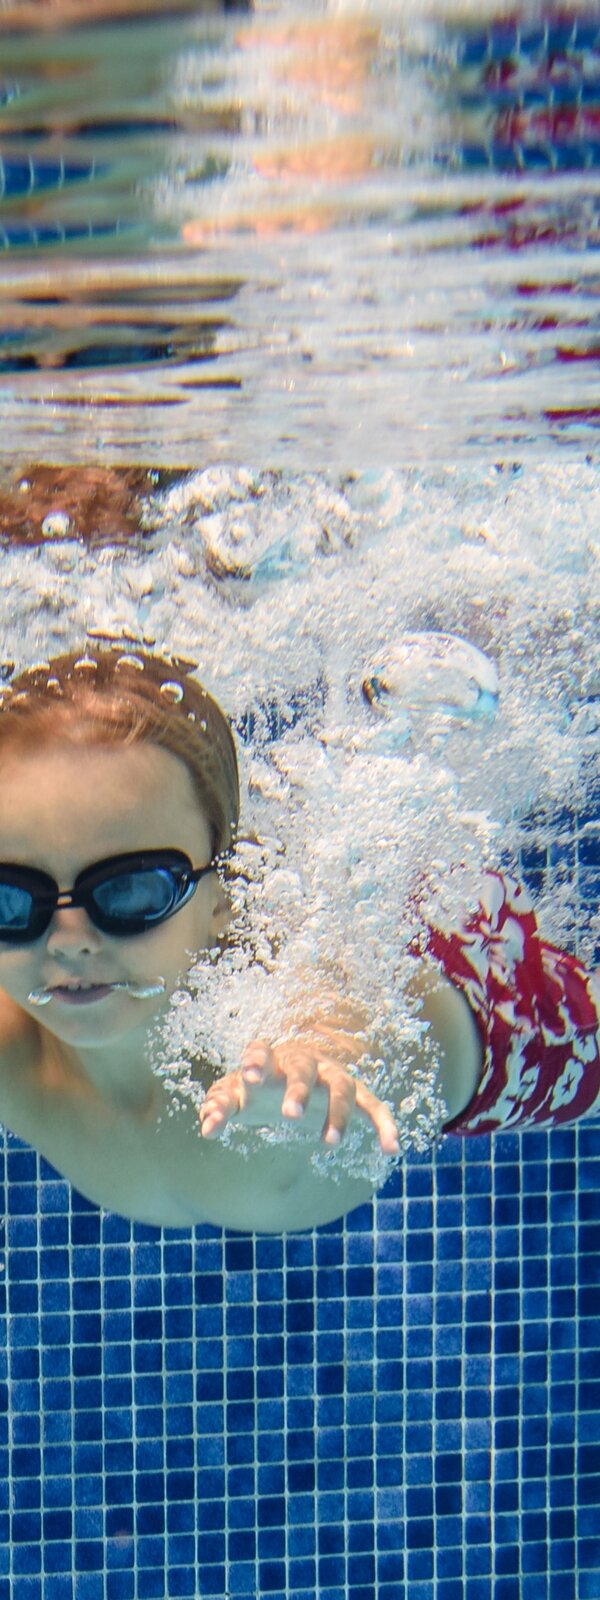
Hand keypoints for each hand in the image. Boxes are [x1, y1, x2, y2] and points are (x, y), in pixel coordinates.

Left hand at [199, 1038, 399, 1154]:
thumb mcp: (234, 1095)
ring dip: (338, 1113)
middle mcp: (304, 1063)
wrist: (292, 1077)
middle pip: (304, 1068)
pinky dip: (385, 1124)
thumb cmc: (258, 1087)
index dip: (257, 1061)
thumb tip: (208, 1129)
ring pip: (342, 1088)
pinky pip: (374, 1107)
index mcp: (270, 1059)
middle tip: (290, 1115)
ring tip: (330, 1143)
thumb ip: (219, 1108)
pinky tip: (393, 1148)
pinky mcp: (355, 1096)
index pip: (261, 1052)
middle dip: (299, 1089)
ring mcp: (332, 1077)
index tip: (250, 1076)